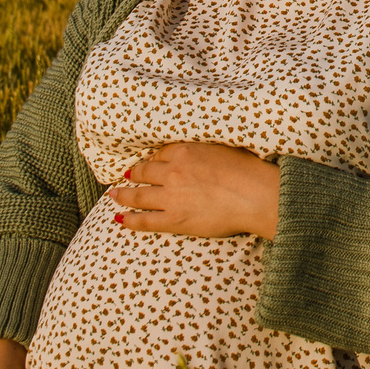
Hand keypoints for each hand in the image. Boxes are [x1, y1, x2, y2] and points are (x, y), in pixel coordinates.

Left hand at [113, 141, 279, 239]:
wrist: (256, 195)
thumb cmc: (248, 170)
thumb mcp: (223, 148)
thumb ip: (204, 150)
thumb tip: (198, 153)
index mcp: (185, 152)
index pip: (160, 153)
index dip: (153, 159)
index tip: (148, 163)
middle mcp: (173, 172)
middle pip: (144, 172)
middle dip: (132, 174)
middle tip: (123, 177)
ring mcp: (171, 196)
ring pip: (138, 195)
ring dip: (123, 195)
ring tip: (113, 195)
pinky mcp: (174, 219)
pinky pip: (145, 220)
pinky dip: (130, 219)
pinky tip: (120, 218)